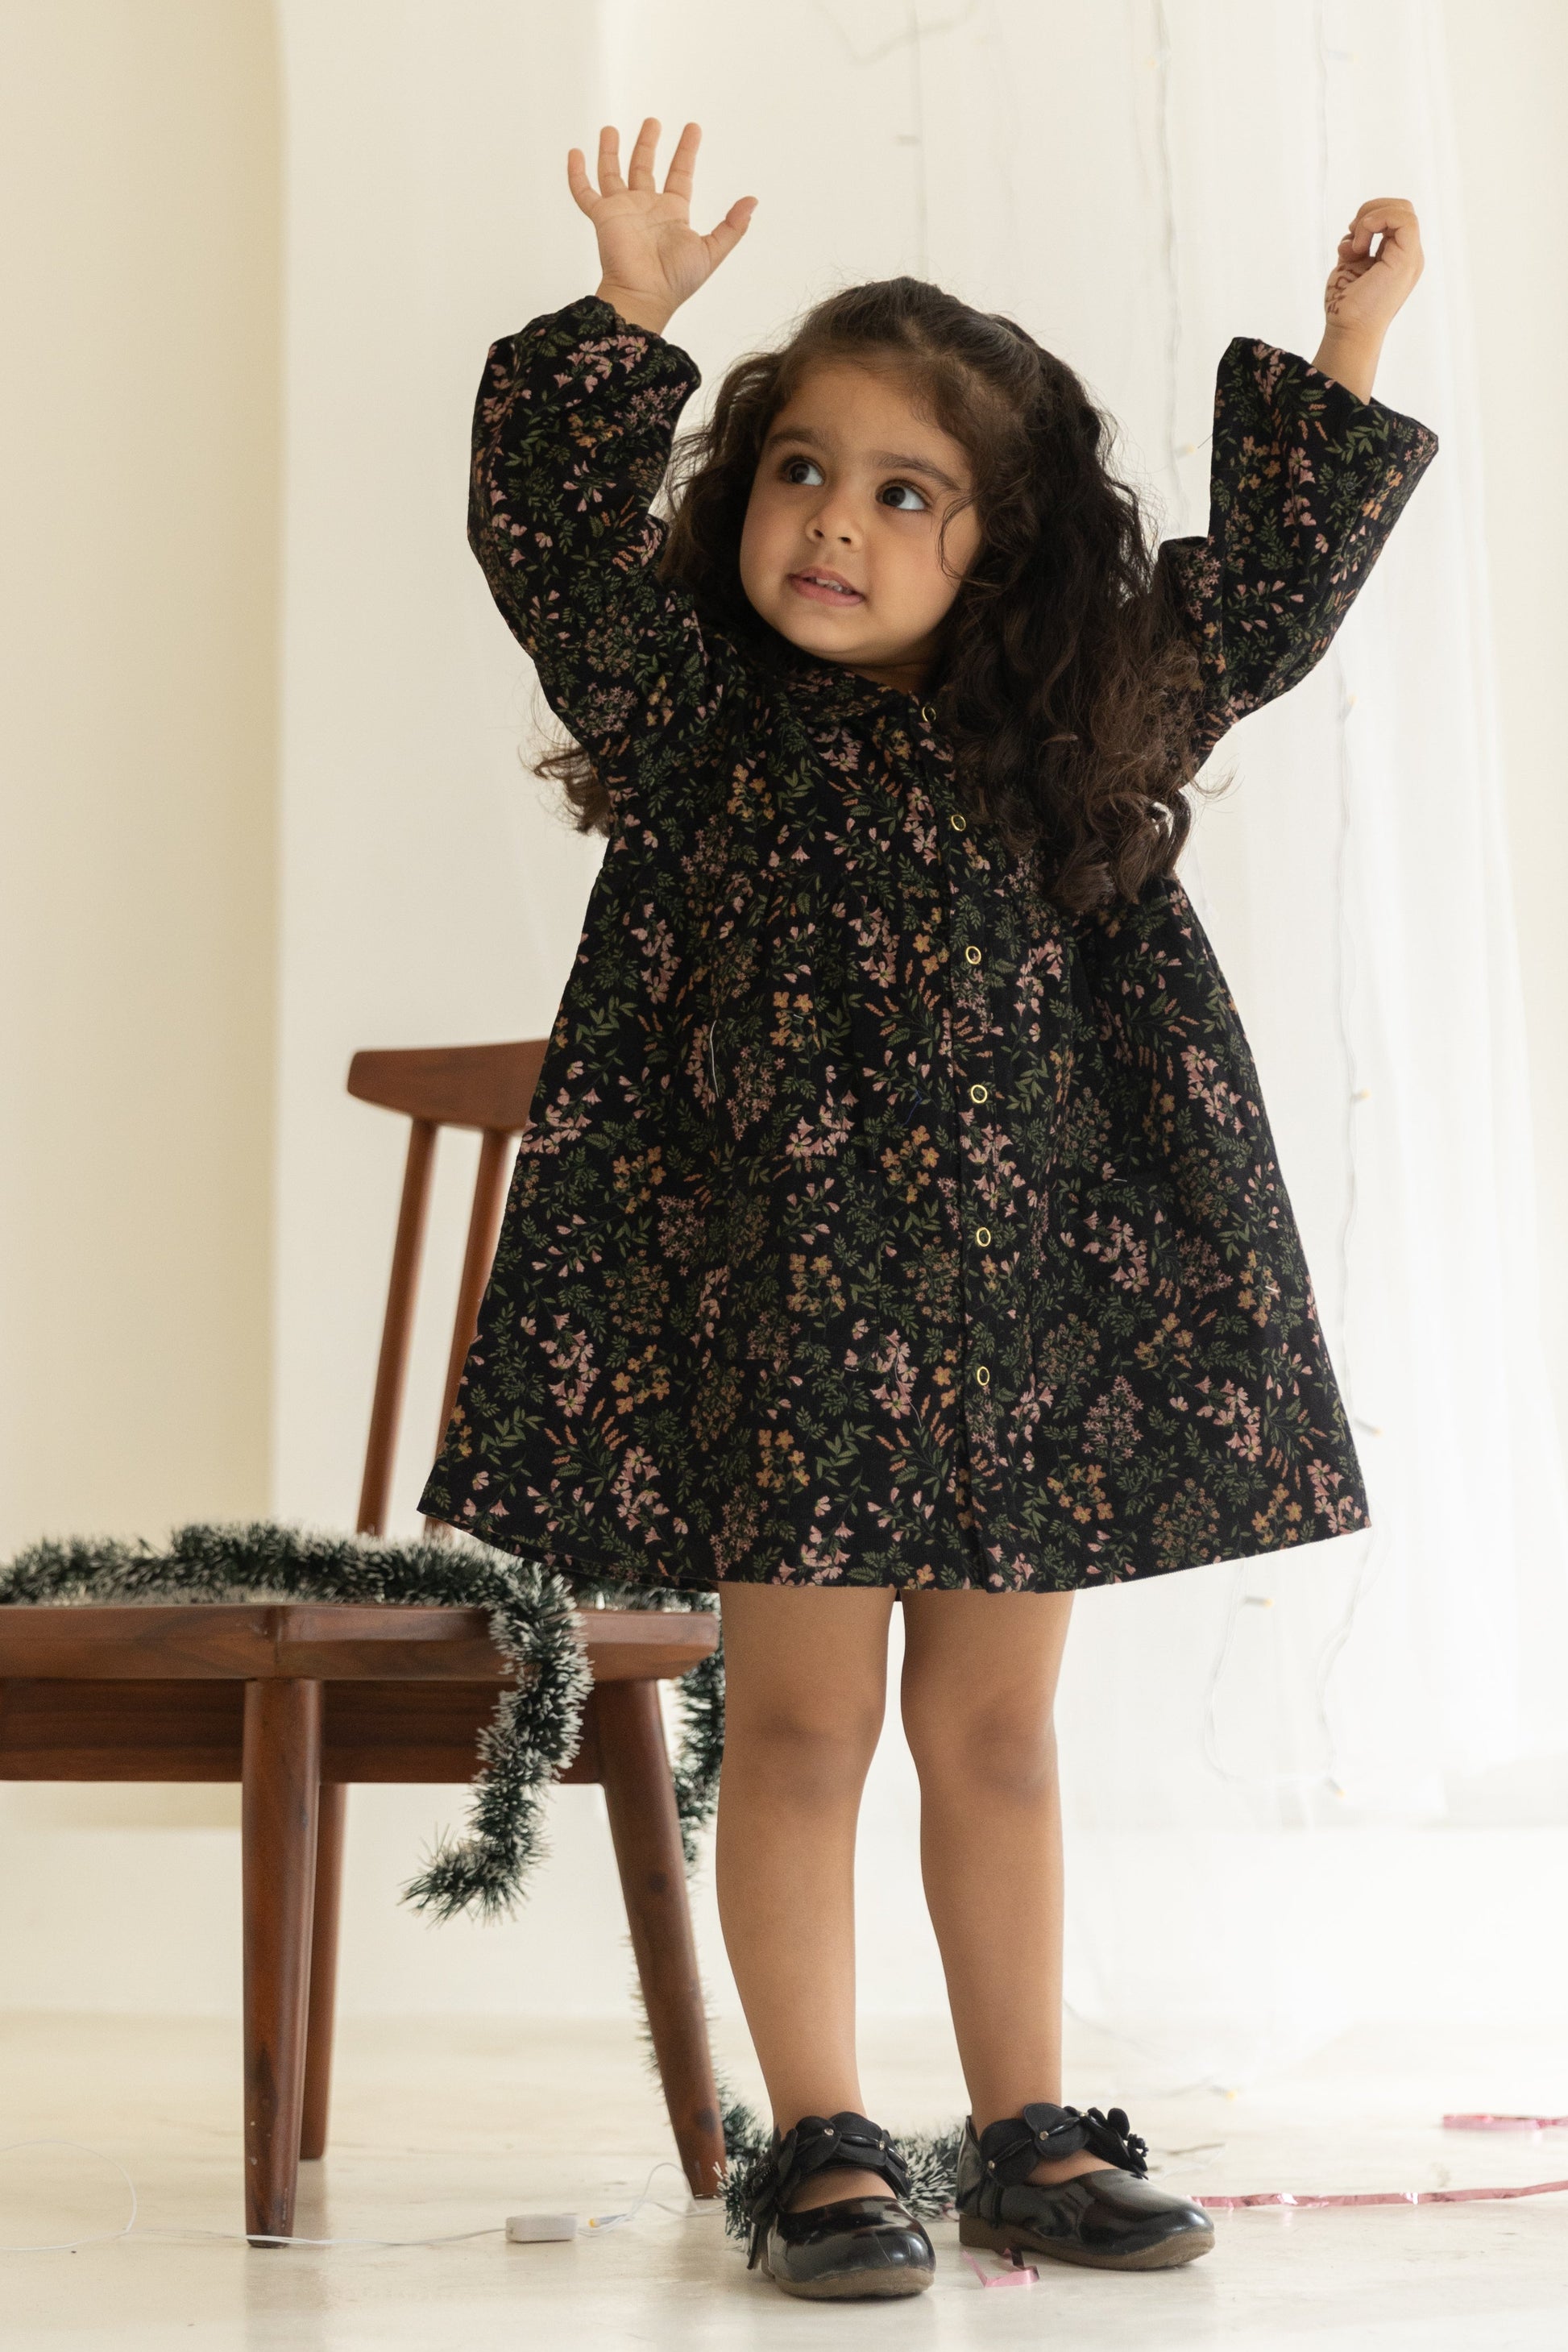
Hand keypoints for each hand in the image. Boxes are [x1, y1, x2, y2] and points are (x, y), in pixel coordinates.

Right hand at [568, 118, 756, 334]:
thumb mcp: (712, 251)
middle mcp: (646, 208)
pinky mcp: (603, 217)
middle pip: (645, 167)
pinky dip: (577, 175)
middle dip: (648, 144)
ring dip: (612, 151)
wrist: (644, 295)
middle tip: (653, 122)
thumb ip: (732, 227)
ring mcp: (623, 210)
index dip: (686, 151)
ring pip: (613, 173)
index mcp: (672, 213)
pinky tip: (575, 154)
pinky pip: (585, 193)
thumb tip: (752, 202)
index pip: (680, 174)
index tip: (692, 128)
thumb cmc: (675, 280)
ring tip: (610, 129)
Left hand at [1322, 197, 1424, 344]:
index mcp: (1397, 256)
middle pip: (1402, 208)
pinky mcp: (1407, 259)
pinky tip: (1359, 246)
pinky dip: (1376, 221)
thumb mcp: (1351, 266)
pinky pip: (1403, 219)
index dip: (1370, 216)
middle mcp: (1408, 255)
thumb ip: (1357, 245)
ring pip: (1403, 209)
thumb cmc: (1347, 306)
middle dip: (1372, 210)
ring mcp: (1411, 257)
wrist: (1349, 331)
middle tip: (1352, 232)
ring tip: (1356, 245)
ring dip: (1371, 217)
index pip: (1393, 217)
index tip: (1350, 236)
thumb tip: (1351, 233)